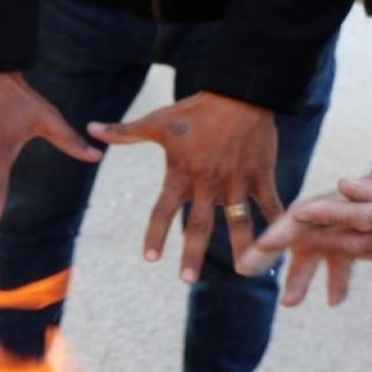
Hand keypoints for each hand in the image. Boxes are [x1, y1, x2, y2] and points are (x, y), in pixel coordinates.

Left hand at [88, 92, 279, 282]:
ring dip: (241, 248)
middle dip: (192, 254)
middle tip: (186, 280)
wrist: (241, 92)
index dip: (156, 234)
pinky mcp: (261, 176)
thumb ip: (125, 132)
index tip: (150, 258)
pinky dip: (277, 225)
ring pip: (239, 222)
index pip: (162, 210)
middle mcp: (208, 183)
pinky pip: (271, 205)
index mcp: (182, 174)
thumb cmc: (197, 110)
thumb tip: (91, 128)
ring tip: (243, 270)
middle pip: (198, 226)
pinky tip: (280, 248)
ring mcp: (237, 182)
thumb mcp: (158, 122)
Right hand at [237, 151, 371, 305]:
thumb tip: (356, 180)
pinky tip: (336, 299)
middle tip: (245, 270)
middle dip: (273, 252)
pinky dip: (338, 274)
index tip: (260, 247)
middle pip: (304, 231)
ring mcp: (360, 217)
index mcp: (360, 195)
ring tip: (289, 302)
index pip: (310, 212)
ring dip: (303, 272)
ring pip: (324, 246)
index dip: (283, 231)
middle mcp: (352, 205)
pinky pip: (347, 252)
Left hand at [241, 146, 371, 305]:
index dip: (321, 217)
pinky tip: (325, 255)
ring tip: (281, 261)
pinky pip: (368, 251)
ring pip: (351, 251)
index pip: (357, 216)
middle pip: (341, 241)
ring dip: (315, 257)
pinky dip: (342, 254)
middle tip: (259, 256)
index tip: (289, 218)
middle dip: (298, 248)